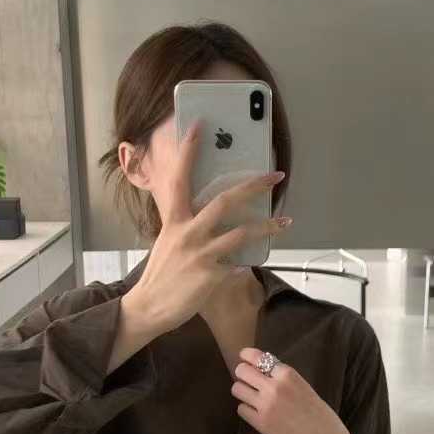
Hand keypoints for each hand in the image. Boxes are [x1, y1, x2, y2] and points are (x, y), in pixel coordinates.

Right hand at [124, 119, 290, 338]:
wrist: (149, 308)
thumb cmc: (161, 276)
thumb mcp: (169, 243)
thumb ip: (188, 228)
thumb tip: (212, 220)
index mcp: (174, 221)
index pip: (181, 179)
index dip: (189, 151)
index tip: (199, 126)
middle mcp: (187, 232)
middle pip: (225, 201)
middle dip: (254, 185)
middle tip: (275, 175)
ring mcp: (200, 254)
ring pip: (242, 232)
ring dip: (267, 225)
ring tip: (285, 221)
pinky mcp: (211, 275)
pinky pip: (238, 263)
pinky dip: (250, 260)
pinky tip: (261, 257)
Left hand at [231, 349, 358, 433]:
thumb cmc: (316, 411)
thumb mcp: (301, 385)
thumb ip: (282, 376)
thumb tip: (259, 368)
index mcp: (287, 374)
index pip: (256, 356)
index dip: (246, 356)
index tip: (243, 357)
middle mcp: (273, 386)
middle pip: (241, 371)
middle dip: (242, 374)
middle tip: (248, 381)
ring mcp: (265, 404)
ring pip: (237, 389)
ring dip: (242, 391)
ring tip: (251, 397)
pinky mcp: (260, 422)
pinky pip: (241, 409)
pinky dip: (247, 409)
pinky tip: (256, 412)